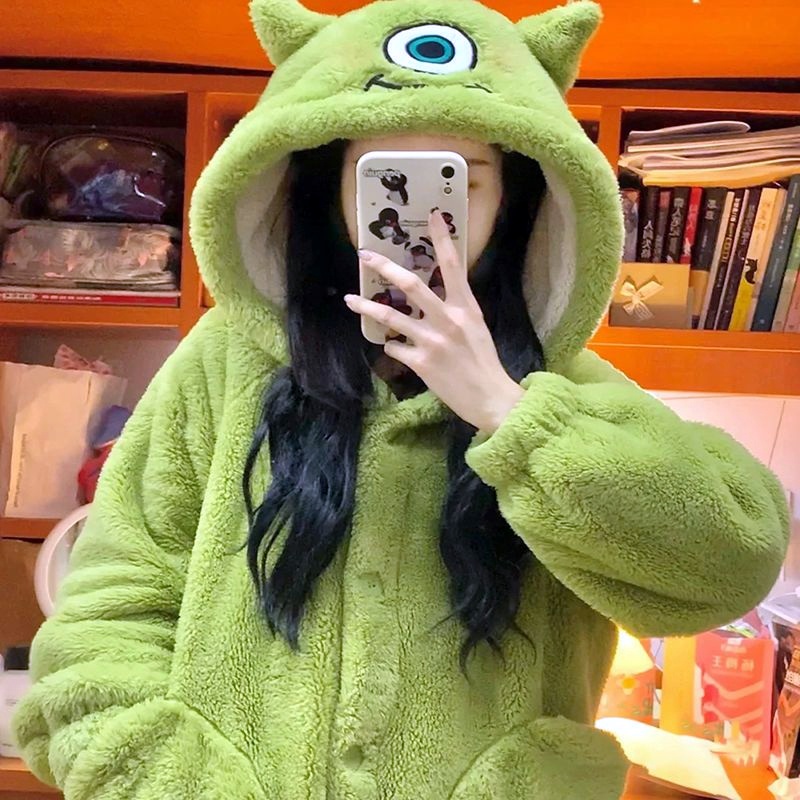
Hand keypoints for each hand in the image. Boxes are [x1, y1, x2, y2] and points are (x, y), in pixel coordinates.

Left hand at [344, 210, 524, 433]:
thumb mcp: (476, 326)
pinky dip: (391, 345)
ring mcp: (432, 341)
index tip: (432, 216)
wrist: (489, 397)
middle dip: (384, 267)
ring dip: (367, 306)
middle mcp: (448, 319)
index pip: (453, 265)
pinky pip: (394, 347)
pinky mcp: (421, 362)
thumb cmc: (483, 361)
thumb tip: (433, 294)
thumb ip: (456, 308)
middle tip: (365, 255)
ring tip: (350, 299)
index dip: (442, 239)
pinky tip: (394, 347)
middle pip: (411, 285)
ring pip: (391, 317)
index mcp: (466, 307)